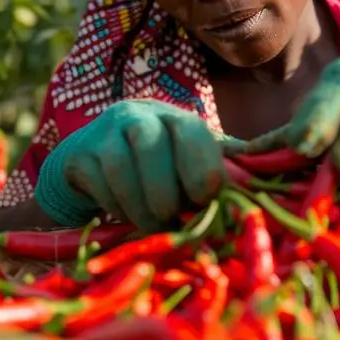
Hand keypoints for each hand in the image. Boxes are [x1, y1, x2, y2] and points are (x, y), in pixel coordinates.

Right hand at [35, 99, 226, 230]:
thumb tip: (260, 188)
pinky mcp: (79, 154)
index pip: (191, 132)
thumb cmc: (156, 170)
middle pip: (153, 148)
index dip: (200, 168)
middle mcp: (139, 115)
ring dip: (141, 208)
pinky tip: (127, 214)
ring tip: (153, 224)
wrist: (95, 165)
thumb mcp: (190, 166)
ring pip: (123, 170)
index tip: (204, 199)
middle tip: (174, 220)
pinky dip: (117, 208)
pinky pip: (100, 185)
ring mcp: (104, 132)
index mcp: (175, 117)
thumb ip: (221, 172)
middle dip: (166, 195)